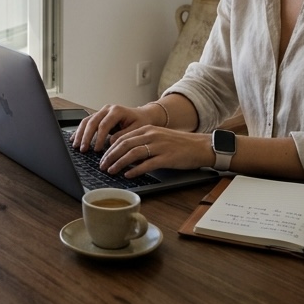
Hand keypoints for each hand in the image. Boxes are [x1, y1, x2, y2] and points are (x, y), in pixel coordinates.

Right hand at [70, 104, 157, 153]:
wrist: (143, 115)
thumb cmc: (142, 122)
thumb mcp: (137, 129)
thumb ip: (123, 135)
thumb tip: (110, 142)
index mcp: (117, 111)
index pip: (104, 125)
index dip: (98, 138)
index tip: (97, 149)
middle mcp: (108, 109)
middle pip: (92, 122)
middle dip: (86, 137)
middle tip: (83, 149)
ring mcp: (102, 111)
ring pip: (87, 121)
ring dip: (80, 134)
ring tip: (76, 146)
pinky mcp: (99, 116)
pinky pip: (87, 122)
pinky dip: (80, 131)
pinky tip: (74, 138)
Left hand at [98, 126, 214, 178]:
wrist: (201, 146)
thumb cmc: (180, 144)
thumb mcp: (159, 137)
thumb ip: (143, 142)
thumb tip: (125, 153)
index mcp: (148, 129)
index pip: (123, 137)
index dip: (110, 148)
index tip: (102, 157)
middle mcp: (152, 135)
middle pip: (124, 145)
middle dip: (110, 156)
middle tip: (102, 166)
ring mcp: (159, 146)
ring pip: (133, 153)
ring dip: (119, 163)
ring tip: (111, 171)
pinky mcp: (167, 158)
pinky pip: (147, 164)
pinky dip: (135, 170)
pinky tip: (128, 174)